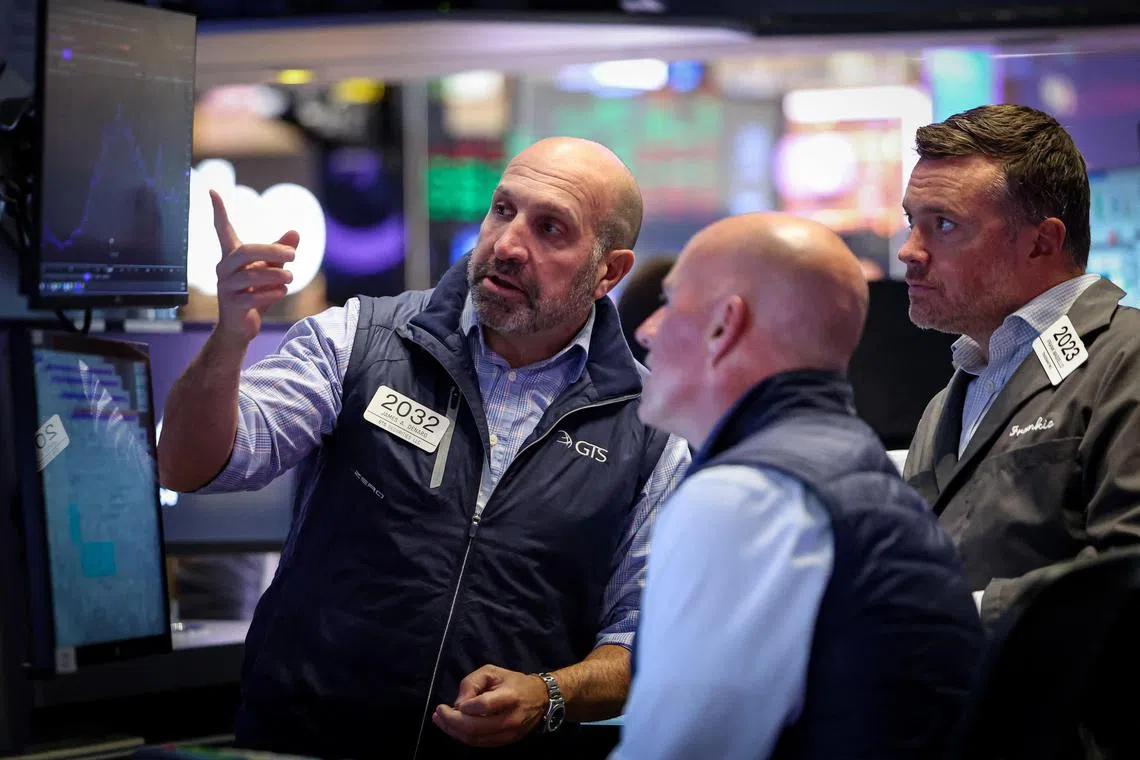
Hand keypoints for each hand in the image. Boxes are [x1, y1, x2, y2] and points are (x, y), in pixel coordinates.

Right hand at [210, 189, 297, 345]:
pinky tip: (281, 292)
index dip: (218, 212)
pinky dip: (271, 293)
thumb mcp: (272, 270)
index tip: (212, 191)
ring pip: (251, 275)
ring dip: (276, 275)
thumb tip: (295, 232)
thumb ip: (281, 252)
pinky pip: (252, 296)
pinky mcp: (232, 304)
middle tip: (293, 255)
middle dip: (272, 251)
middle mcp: (225, 268)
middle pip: (245, 251)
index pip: (222, 230)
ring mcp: (226, 287)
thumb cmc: (256, 293)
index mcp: (232, 256)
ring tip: (291, 277)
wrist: (242, 326)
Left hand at [432, 665, 547, 747]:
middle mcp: (510, 718)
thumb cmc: (513, 681)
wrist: (539, 698)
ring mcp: (509, 733)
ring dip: (454, 731)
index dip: (466, 706)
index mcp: (510, 696)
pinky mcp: (506, 742)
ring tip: (440, 720)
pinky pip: (480, 743)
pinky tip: (452, 728)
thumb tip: (459, 704)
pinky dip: (463, 737)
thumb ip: (472, 683)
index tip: (455, 703)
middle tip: (438, 713)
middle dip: (452, 721)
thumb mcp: (492, 672)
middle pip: (476, 727)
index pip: (484, 705)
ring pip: (476, 739)